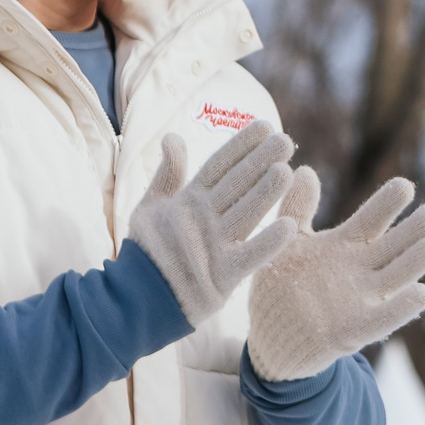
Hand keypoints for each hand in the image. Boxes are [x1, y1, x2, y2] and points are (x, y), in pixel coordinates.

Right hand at [126, 120, 301, 326]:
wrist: (134, 299)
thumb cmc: (148, 250)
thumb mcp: (151, 206)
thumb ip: (168, 174)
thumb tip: (172, 136)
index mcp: (188, 201)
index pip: (218, 166)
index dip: (241, 145)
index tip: (264, 125)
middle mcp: (201, 220)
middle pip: (235, 185)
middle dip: (260, 161)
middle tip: (285, 141)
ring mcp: (211, 247)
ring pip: (244, 215)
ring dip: (265, 194)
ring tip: (287, 172)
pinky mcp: (220, 277)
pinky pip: (248, 258)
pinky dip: (267, 244)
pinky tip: (290, 228)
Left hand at [245, 171, 424, 382]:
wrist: (270, 338)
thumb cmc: (281, 287)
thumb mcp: (287, 245)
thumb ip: (296, 209)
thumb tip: (304, 170)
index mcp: (345, 245)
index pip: (374, 218)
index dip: (389, 203)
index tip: (404, 187)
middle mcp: (361, 269)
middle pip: (396, 244)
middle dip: (416, 230)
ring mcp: (361, 299)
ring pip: (399, 277)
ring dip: (417, 262)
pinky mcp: (354, 331)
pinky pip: (383, 319)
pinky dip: (402, 308)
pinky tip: (421, 293)